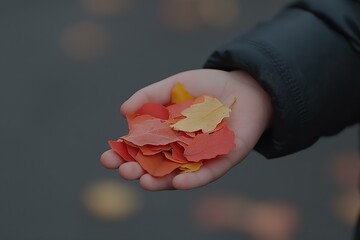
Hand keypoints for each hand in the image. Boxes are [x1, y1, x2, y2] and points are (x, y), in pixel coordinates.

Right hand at [100, 69, 272, 189]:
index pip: (139, 149)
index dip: (122, 154)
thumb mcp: (174, 85)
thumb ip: (149, 96)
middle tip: (124, 171)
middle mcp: (179, 150)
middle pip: (154, 165)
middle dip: (137, 170)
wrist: (243, 85)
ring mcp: (199, 158)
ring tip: (144, 182)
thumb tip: (123, 111)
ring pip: (177, 175)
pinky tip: (179, 181)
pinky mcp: (222, 161)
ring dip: (160, 181)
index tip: (106, 157)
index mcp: (165, 134)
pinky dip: (193, 179)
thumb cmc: (207, 86)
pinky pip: (207, 174)